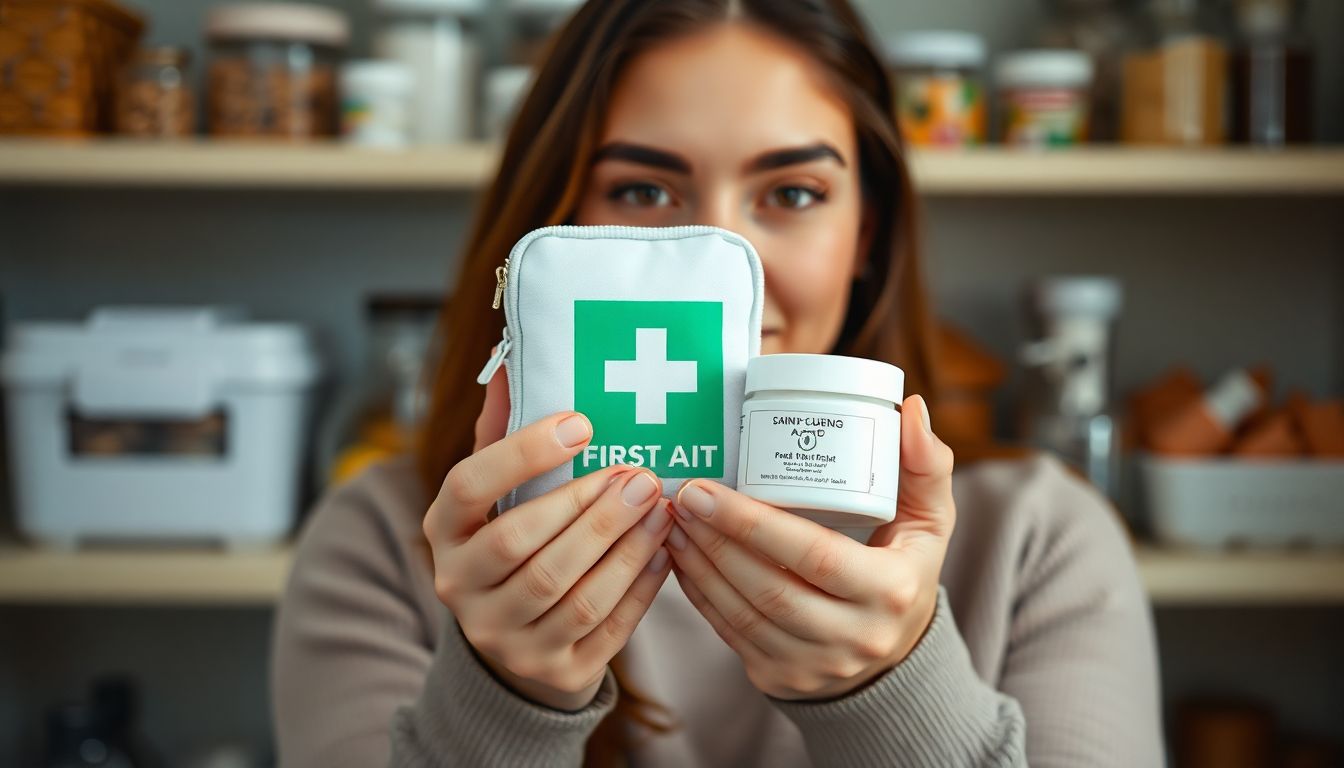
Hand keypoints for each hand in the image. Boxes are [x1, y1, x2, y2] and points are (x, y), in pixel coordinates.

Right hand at [422, 367, 675, 710]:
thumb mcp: (495, 494)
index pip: (467, 486)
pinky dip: (639, 587)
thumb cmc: (512, 542)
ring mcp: (505, 639)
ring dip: (622, 544)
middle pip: (523, 544)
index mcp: (442, 533)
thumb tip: (509, 362)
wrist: (515, 643)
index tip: (581, 423)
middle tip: (639, 472)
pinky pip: (604, 628)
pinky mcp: (553, 671)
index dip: (522, 453)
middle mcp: (461, 589)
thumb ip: (502, 433)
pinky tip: (664, 550)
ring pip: (569, 591)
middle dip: (589, 505)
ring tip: (660, 506)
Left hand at [666, 394, 954, 700]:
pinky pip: (730, 634)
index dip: (754, 524)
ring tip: (674, 521)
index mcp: (892, 590)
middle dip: (716, 540)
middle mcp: (855, 636)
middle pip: (770, 588)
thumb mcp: (930, 522)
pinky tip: (681, 558)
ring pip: (742, 615)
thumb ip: (925, 466)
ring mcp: (816, 665)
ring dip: (699, 566)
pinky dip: (699, 594)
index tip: (707, 489)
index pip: (815, 555)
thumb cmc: (904, 570)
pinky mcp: (781, 679)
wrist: (893, 655)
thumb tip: (910, 409)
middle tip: (682, 497)